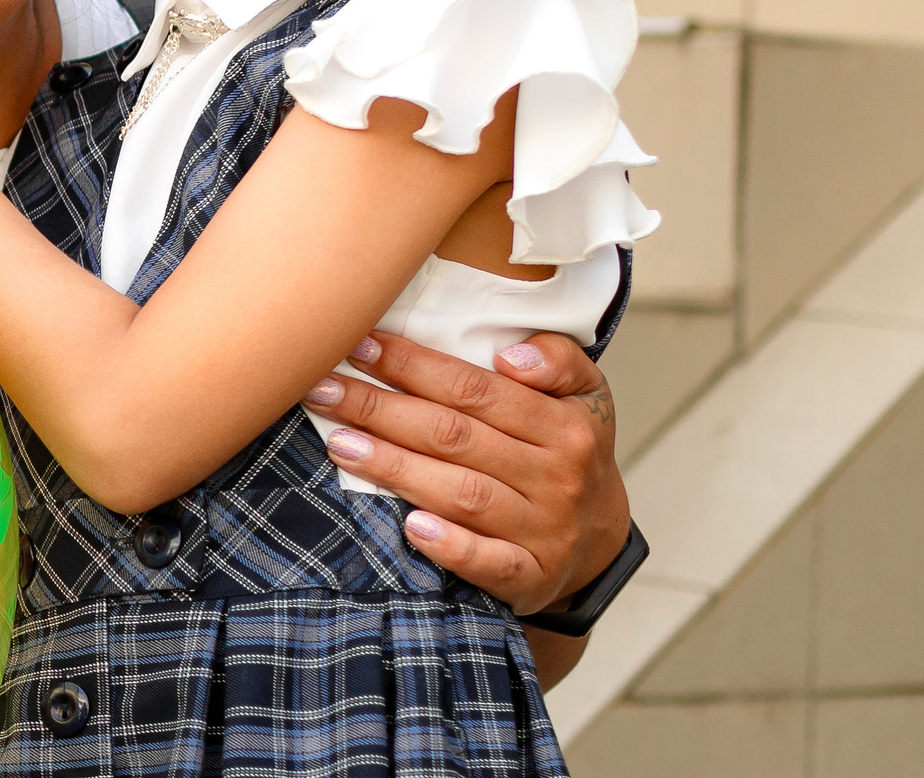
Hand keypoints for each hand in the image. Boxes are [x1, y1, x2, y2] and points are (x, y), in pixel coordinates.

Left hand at [300, 330, 626, 617]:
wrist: (600, 538)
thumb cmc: (569, 449)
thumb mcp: (585, 393)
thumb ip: (556, 359)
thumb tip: (510, 356)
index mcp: (563, 425)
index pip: (474, 389)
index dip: (412, 365)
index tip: (359, 346)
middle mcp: (555, 477)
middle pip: (454, 436)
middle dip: (381, 410)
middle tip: (323, 390)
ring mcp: (544, 530)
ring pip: (461, 494)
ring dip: (395, 468)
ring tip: (339, 444)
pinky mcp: (531, 577)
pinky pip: (490, 563)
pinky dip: (451, 547)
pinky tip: (409, 527)